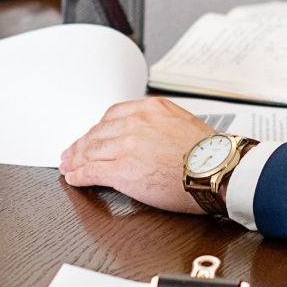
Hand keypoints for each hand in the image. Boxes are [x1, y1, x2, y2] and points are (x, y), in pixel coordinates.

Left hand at [60, 97, 216, 213]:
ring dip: (76, 159)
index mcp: (150, 109)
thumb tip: (152, 138)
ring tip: (69, 166)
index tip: (93, 135)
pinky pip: (91, 171)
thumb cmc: (210, 154)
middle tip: (72, 152)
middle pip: (98, 133)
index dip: (98, 129)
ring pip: (90, 151)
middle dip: (82, 144)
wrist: (217, 170)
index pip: (113, 115)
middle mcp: (135, 123)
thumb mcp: (183, 123)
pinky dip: (78, 174)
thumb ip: (161, 125)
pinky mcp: (122, 170)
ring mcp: (126, 146)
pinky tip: (74, 177)